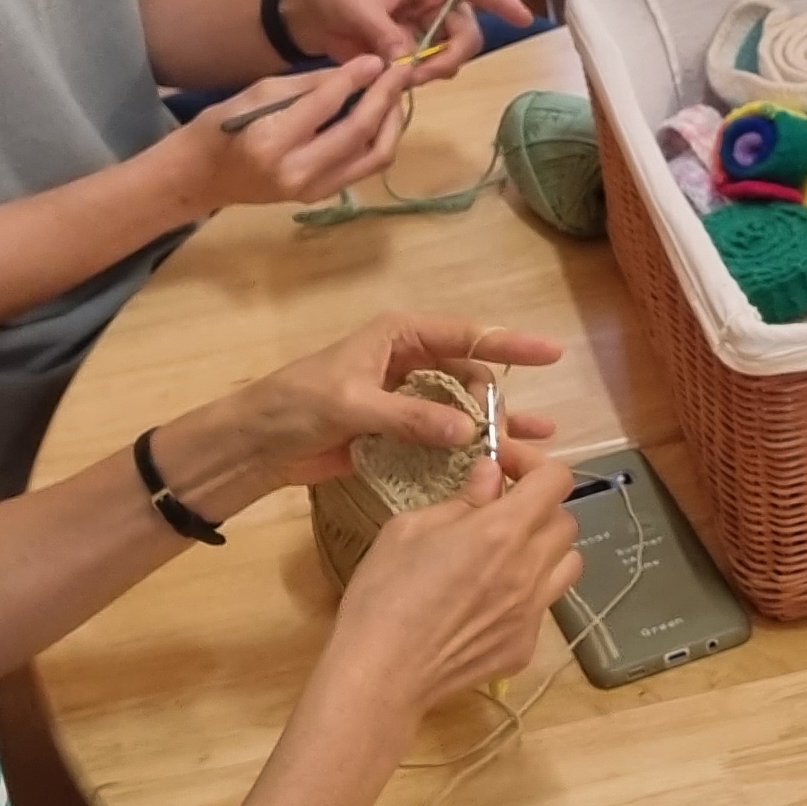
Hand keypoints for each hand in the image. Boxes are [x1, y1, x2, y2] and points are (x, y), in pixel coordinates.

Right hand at [170, 59, 417, 211]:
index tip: (378, 58)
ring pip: (373, 156)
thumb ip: (310, 84)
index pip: (328, 103)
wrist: (202, 177)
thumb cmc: (222, 127)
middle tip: (400, 71)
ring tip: (394, 93)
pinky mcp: (321, 197)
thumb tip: (360, 70)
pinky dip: (378, 140)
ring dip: (391, 122)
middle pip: (359, 131)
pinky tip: (379, 116)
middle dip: (385, 97)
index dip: (357, 77)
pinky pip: (363, 167)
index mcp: (272, 140)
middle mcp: (297, 171)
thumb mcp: (259, 92)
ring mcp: (312, 190)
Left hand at [250, 311, 564, 479]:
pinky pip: (440, 440)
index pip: (465, 336)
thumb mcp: (352, 404)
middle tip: (537, 429)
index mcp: (399, 336)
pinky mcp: (396, 433)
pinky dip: (465, 452)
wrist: (254, 444)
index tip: (552, 352)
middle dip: (503, 400)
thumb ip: (409, 417)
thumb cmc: (295, 405)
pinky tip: (491, 469)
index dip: (510, 343)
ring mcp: (404, 400)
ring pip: (460, 411)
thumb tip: (468, 432)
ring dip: (491, 429)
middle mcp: (409, 363)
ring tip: (533, 448)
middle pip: (470, 377)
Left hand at [287, 0, 530, 72]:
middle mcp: (441, 1)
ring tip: (399, 77)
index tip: (524, 19)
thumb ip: (384, 33)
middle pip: (467, 34)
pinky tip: (398, 79)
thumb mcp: (357, 8)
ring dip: (432, 71)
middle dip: (450, 58)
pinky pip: (433, 69)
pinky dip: (420, 79)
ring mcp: (431, 28)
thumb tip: (406, 61)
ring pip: (453, 56)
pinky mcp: (418, 50)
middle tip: (420, 75)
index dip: (502, 1)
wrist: (311, 15)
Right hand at [328, 443, 585, 712]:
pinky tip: (488, 601)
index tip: (505, 466)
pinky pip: (543, 607)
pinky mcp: (525, 646)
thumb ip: (462, 500)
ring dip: (545, 549)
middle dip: (538, 506)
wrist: (382, 673)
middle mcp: (530, 569)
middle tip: (501, 510)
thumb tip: (491, 476)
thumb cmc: (384, 593)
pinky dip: (526, 593)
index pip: (556, 480)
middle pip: (566, 521)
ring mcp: (533, 613)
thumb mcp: (409, 528)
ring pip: (567, 564)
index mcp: (503, 531)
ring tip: (506, 553)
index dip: (534, 463)